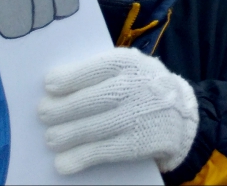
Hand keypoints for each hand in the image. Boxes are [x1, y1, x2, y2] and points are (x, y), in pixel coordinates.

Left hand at [39, 48, 198, 175]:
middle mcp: (137, 87)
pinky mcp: (140, 142)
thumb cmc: (143, 87)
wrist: (182, 114)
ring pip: (93, 127)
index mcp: (131, 63)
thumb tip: (57, 86)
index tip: (50, 85)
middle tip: (44, 114)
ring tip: (52, 138)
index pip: (96, 68)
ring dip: (65, 135)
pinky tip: (63, 162)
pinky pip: (103, 151)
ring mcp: (139, 115)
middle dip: (60, 109)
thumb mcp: (131, 69)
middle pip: (90, 100)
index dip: (70, 78)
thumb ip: (100, 73)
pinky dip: (79, 158)